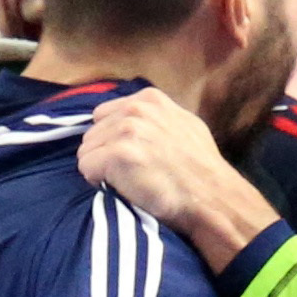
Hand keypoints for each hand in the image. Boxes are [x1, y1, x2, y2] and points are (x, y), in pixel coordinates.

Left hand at [78, 88, 276, 272]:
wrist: (211, 197)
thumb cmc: (202, 169)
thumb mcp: (185, 126)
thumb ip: (156, 118)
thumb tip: (134, 121)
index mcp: (149, 99)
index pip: (105, 115)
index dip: (112, 139)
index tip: (130, 156)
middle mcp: (135, 109)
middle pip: (93, 132)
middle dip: (104, 153)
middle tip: (129, 173)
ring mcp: (125, 130)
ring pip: (86, 150)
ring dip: (100, 168)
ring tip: (128, 181)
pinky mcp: (116, 155)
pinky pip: (86, 168)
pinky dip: (98, 182)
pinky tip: (122, 188)